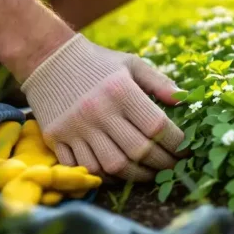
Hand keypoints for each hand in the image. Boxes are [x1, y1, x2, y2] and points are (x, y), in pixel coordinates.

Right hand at [21, 34, 185, 181]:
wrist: (48, 58)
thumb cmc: (97, 62)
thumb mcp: (131, 64)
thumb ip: (159, 83)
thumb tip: (185, 100)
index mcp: (121, 91)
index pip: (157, 127)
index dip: (176, 143)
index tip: (186, 150)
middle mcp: (98, 111)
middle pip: (138, 151)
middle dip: (162, 164)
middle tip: (173, 166)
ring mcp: (76, 127)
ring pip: (112, 166)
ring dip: (136, 176)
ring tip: (150, 173)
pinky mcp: (57, 138)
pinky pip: (85, 168)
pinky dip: (105, 176)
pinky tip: (119, 172)